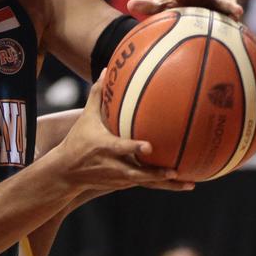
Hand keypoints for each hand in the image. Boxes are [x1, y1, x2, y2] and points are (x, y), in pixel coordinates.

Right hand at [49, 72, 192, 192]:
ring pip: (145, 183)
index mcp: (104, 147)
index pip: (121, 148)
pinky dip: (163, 185)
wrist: (67, 173)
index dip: (134, 147)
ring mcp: (119, 178)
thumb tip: (106, 70)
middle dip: (156, 174)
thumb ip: (98, 94)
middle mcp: (113, 165)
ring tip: (189, 184)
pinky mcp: (124, 184)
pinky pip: (146, 184)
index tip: (149, 146)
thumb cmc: (77, 141)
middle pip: (137, 173)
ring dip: (166, 185)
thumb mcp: (86, 118)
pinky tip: (182, 183)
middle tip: (175, 172)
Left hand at [127, 0, 243, 20]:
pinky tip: (238, 19)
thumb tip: (129, 5)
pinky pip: (231, 5)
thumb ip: (148, 5)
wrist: (193, 9)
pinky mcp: (226, 4)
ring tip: (235, 10)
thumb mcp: (162, 6)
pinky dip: (233, 10)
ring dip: (227, 1)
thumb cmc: (175, 7)